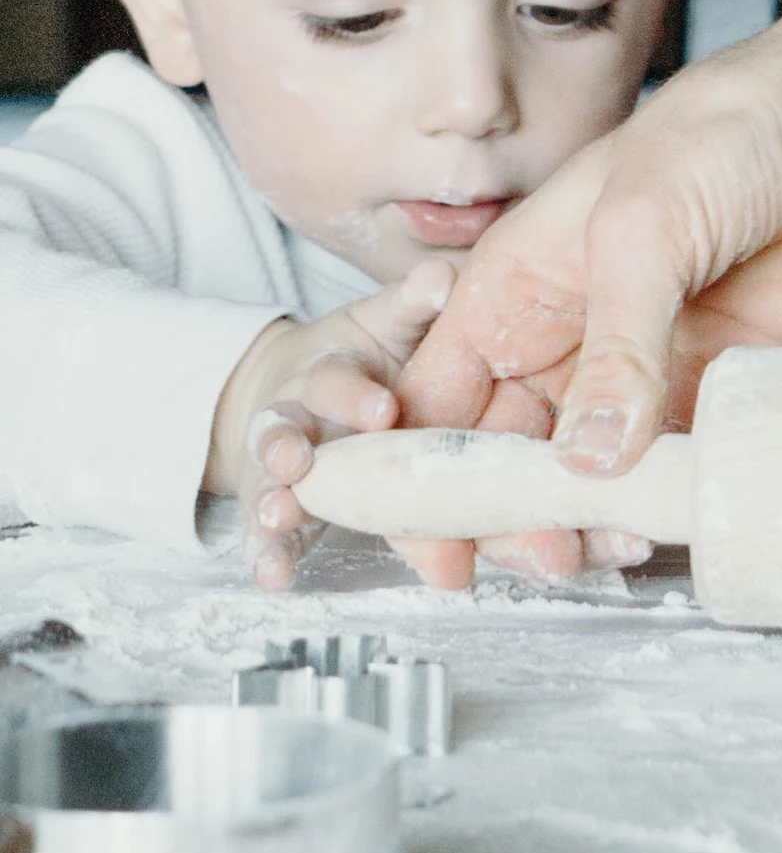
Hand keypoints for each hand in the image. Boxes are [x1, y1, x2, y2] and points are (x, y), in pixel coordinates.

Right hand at [213, 265, 452, 590]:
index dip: (358, 395)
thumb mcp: (382, 323)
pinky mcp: (270, 506)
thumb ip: (413, 304)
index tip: (383, 412)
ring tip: (278, 516)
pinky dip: (267, 555)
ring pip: (267, 480)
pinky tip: (274, 578)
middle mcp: (295, 415)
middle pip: (289, 428)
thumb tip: (446, 274)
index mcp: (328, 370)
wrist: (289, 386)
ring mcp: (278, 464)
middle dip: (293, 447)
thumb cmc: (359, 358)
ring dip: (271, 501)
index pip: (337, 378)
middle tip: (302, 464)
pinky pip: (264, 534)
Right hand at [398, 0, 781, 500]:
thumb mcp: (644, 224)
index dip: (419, 481)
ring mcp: (628, 372)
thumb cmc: (722, 133)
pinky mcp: (697, 391)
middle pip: (498, 461)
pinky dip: (649, 510)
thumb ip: (616, 345)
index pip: (432, 403)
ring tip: (608, 545)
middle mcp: (559, 339)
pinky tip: (659, 526)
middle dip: (507, 521)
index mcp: (512, 287)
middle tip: (546, 555)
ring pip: (574, 483)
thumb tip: (587, 460)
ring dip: (578, 527)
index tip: (436, 546)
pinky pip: (656, 473)